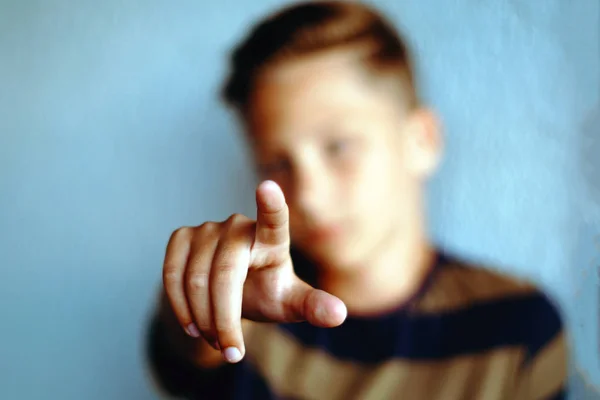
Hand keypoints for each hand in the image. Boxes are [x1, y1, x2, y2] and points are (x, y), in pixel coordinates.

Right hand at [162, 180, 346, 362]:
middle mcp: (239, 226)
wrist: (228, 295)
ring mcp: (208, 228)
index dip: (271, 204)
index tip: (268, 188)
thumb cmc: (266, 293)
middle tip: (232, 351)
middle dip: (224, 319)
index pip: (274, 220)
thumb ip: (313, 306)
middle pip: (225, 274)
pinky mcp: (182, 236)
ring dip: (202, 319)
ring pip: (195, 279)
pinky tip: (192, 324)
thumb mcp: (291, 303)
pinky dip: (179, 306)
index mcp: (272, 239)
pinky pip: (172, 274)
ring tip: (217, 339)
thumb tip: (339, 314)